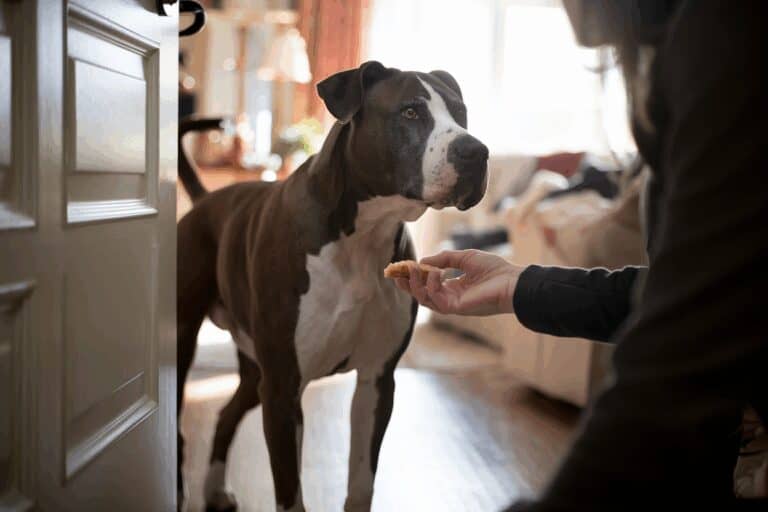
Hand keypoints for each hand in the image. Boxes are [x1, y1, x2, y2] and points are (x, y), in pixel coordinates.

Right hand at [394, 249, 523, 315]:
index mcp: (454, 288)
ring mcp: (452, 304)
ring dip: (416, 284)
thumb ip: (444, 258)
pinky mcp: (456, 308)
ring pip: (424, 299)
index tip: (403, 267)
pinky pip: (435, 298)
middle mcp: (450, 298)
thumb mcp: (464, 257)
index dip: (414, 277)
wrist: (512, 281)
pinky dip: (431, 284)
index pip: (428, 285)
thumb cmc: (494, 269)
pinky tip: (435, 272)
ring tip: (414, 269)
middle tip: (397, 273)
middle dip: (408, 284)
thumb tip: (423, 261)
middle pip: (421, 295)